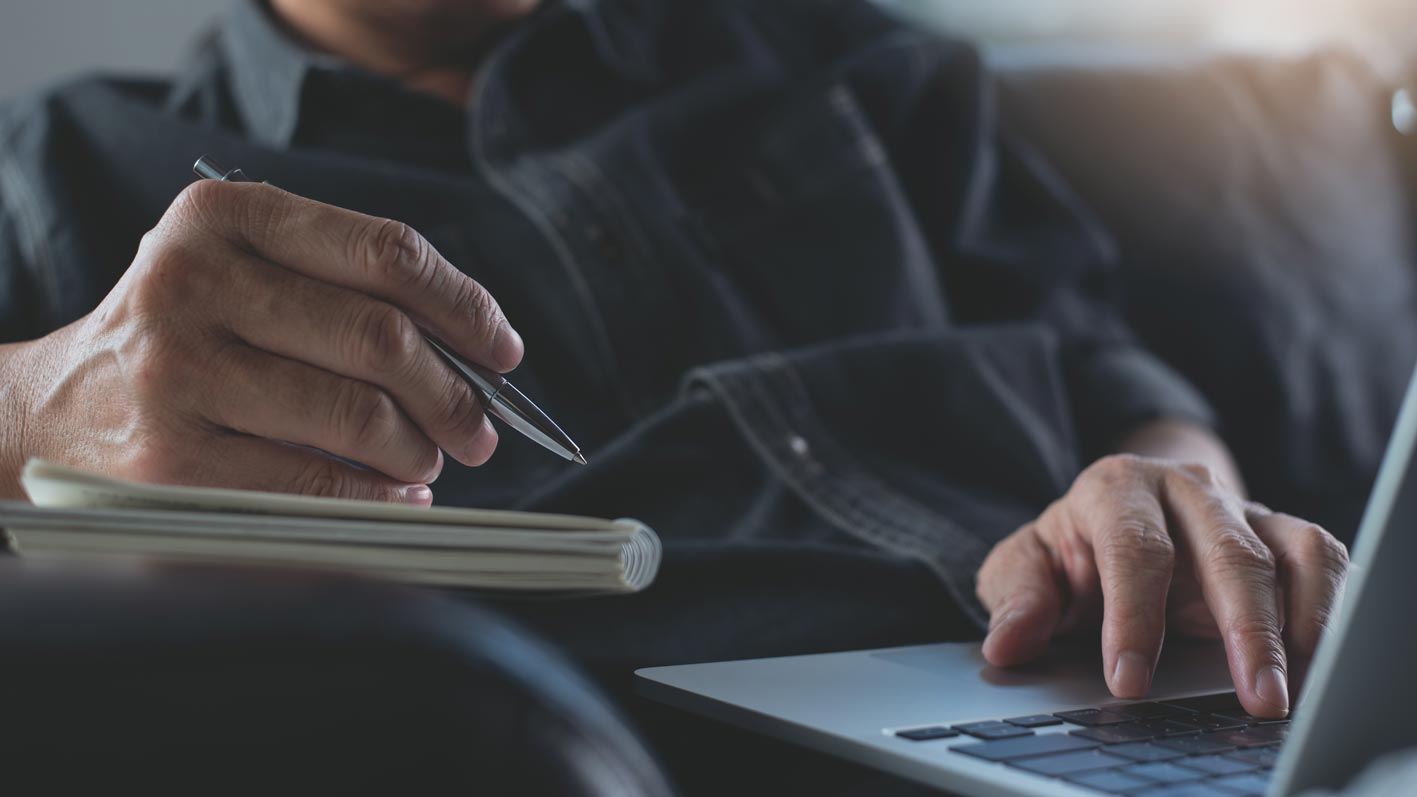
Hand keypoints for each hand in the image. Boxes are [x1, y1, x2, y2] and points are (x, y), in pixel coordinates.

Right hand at [8, 179, 522, 501]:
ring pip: (357, 416)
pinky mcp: (172, 459)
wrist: (50, 411)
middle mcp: (192, 282)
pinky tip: (395, 492)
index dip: (465, 304)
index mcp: (223, 218)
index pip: (385, 251)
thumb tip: (474, 350)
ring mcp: (178, 373)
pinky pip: (316, 482)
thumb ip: (342, 287)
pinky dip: (378, 494)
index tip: (503, 347)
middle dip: (454, 393)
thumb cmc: (180, 337)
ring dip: (419, 448)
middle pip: (380, 339)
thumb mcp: (238, 272)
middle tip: (481, 428)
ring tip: (429, 458)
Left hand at [976, 454, 1348, 717]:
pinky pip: (1323, 562)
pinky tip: (1316, 666)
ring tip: (1292, 692)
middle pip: (1228, 550)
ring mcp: (1242, 508)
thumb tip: (1007, 643)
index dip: (1134, 617)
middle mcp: (1187, 489)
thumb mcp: (1026, 567)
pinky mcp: (1282, 534)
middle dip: (1244, 629)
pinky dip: (1328, 612)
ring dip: (1298, 626)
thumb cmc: (1070, 552)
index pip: (1136, 549)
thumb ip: (1017, 599)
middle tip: (1254, 698)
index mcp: (1117, 488)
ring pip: (1290, 552)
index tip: (1129, 681)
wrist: (1116, 515)